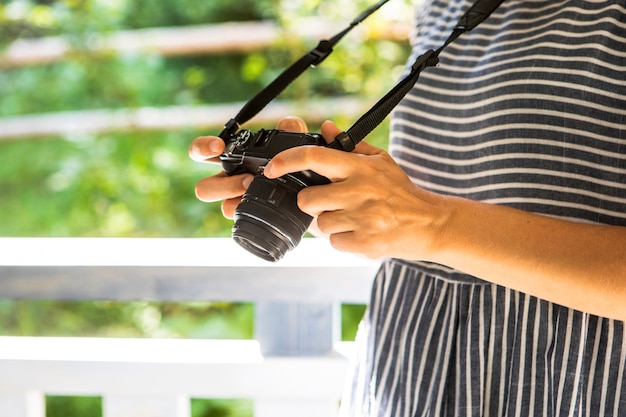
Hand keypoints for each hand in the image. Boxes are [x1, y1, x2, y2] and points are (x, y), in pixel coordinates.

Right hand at [189, 117, 308, 218]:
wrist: (311, 193)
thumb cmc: (294, 163)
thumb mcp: (295, 143)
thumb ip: (291, 130)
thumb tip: (288, 124)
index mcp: (231, 160)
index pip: (202, 152)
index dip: (202, 148)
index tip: (218, 146)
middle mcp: (228, 182)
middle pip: (204, 189)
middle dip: (223, 186)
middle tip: (248, 180)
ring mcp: (239, 202)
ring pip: (223, 207)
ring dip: (239, 201)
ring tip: (258, 191)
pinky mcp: (250, 215)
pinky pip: (242, 219)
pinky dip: (251, 211)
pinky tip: (267, 206)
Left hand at [263, 121, 449, 259]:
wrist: (430, 224)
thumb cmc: (401, 192)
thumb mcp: (380, 161)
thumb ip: (349, 145)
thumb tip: (324, 127)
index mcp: (360, 168)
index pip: (314, 156)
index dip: (286, 161)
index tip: (272, 168)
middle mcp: (360, 191)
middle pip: (307, 199)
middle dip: (312, 203)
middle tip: (331, 202)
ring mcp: (363, 218)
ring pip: (319, 224)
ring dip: (329, 223)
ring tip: (351, 218)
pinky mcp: (365, 242)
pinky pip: (334, 243)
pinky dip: (342, 240)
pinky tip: (359, 232)